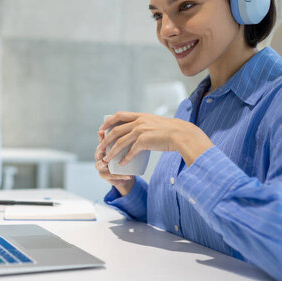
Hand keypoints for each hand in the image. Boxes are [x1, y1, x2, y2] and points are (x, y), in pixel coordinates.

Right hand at [94, 129, 134, 195]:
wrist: (128, 173)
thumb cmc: (126, 156)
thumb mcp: (128, 144)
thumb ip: (128, 134)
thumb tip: (138, 120)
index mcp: (104, 147)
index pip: (101, 140)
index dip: (100, 136)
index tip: (101, 131)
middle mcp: (100, 157)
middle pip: (98, 153)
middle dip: (100, 151)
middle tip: (104, 149)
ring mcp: (101, 167)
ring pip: (101, 166)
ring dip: (108, 165)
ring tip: (115, 164)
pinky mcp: (106, 177)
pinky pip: (112, 177)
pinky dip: (121, 176)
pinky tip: (130, 176)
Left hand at [98, 111, 213, 166]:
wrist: (181, 134)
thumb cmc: (170, 130)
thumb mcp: (155, 122)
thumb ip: (145, 124)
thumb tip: (137, 131)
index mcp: (140, 116)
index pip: (119, 115)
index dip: (108, 122)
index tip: (101, 129)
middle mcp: (139, 122)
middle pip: (115, 130)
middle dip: (105, 140)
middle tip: (100, 148)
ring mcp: (141, 131)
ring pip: (120, 142)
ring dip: (111, 152)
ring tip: (106, 159)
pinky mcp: (145, 141)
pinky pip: (131, 152)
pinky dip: (124, 159)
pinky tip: (121, 164)